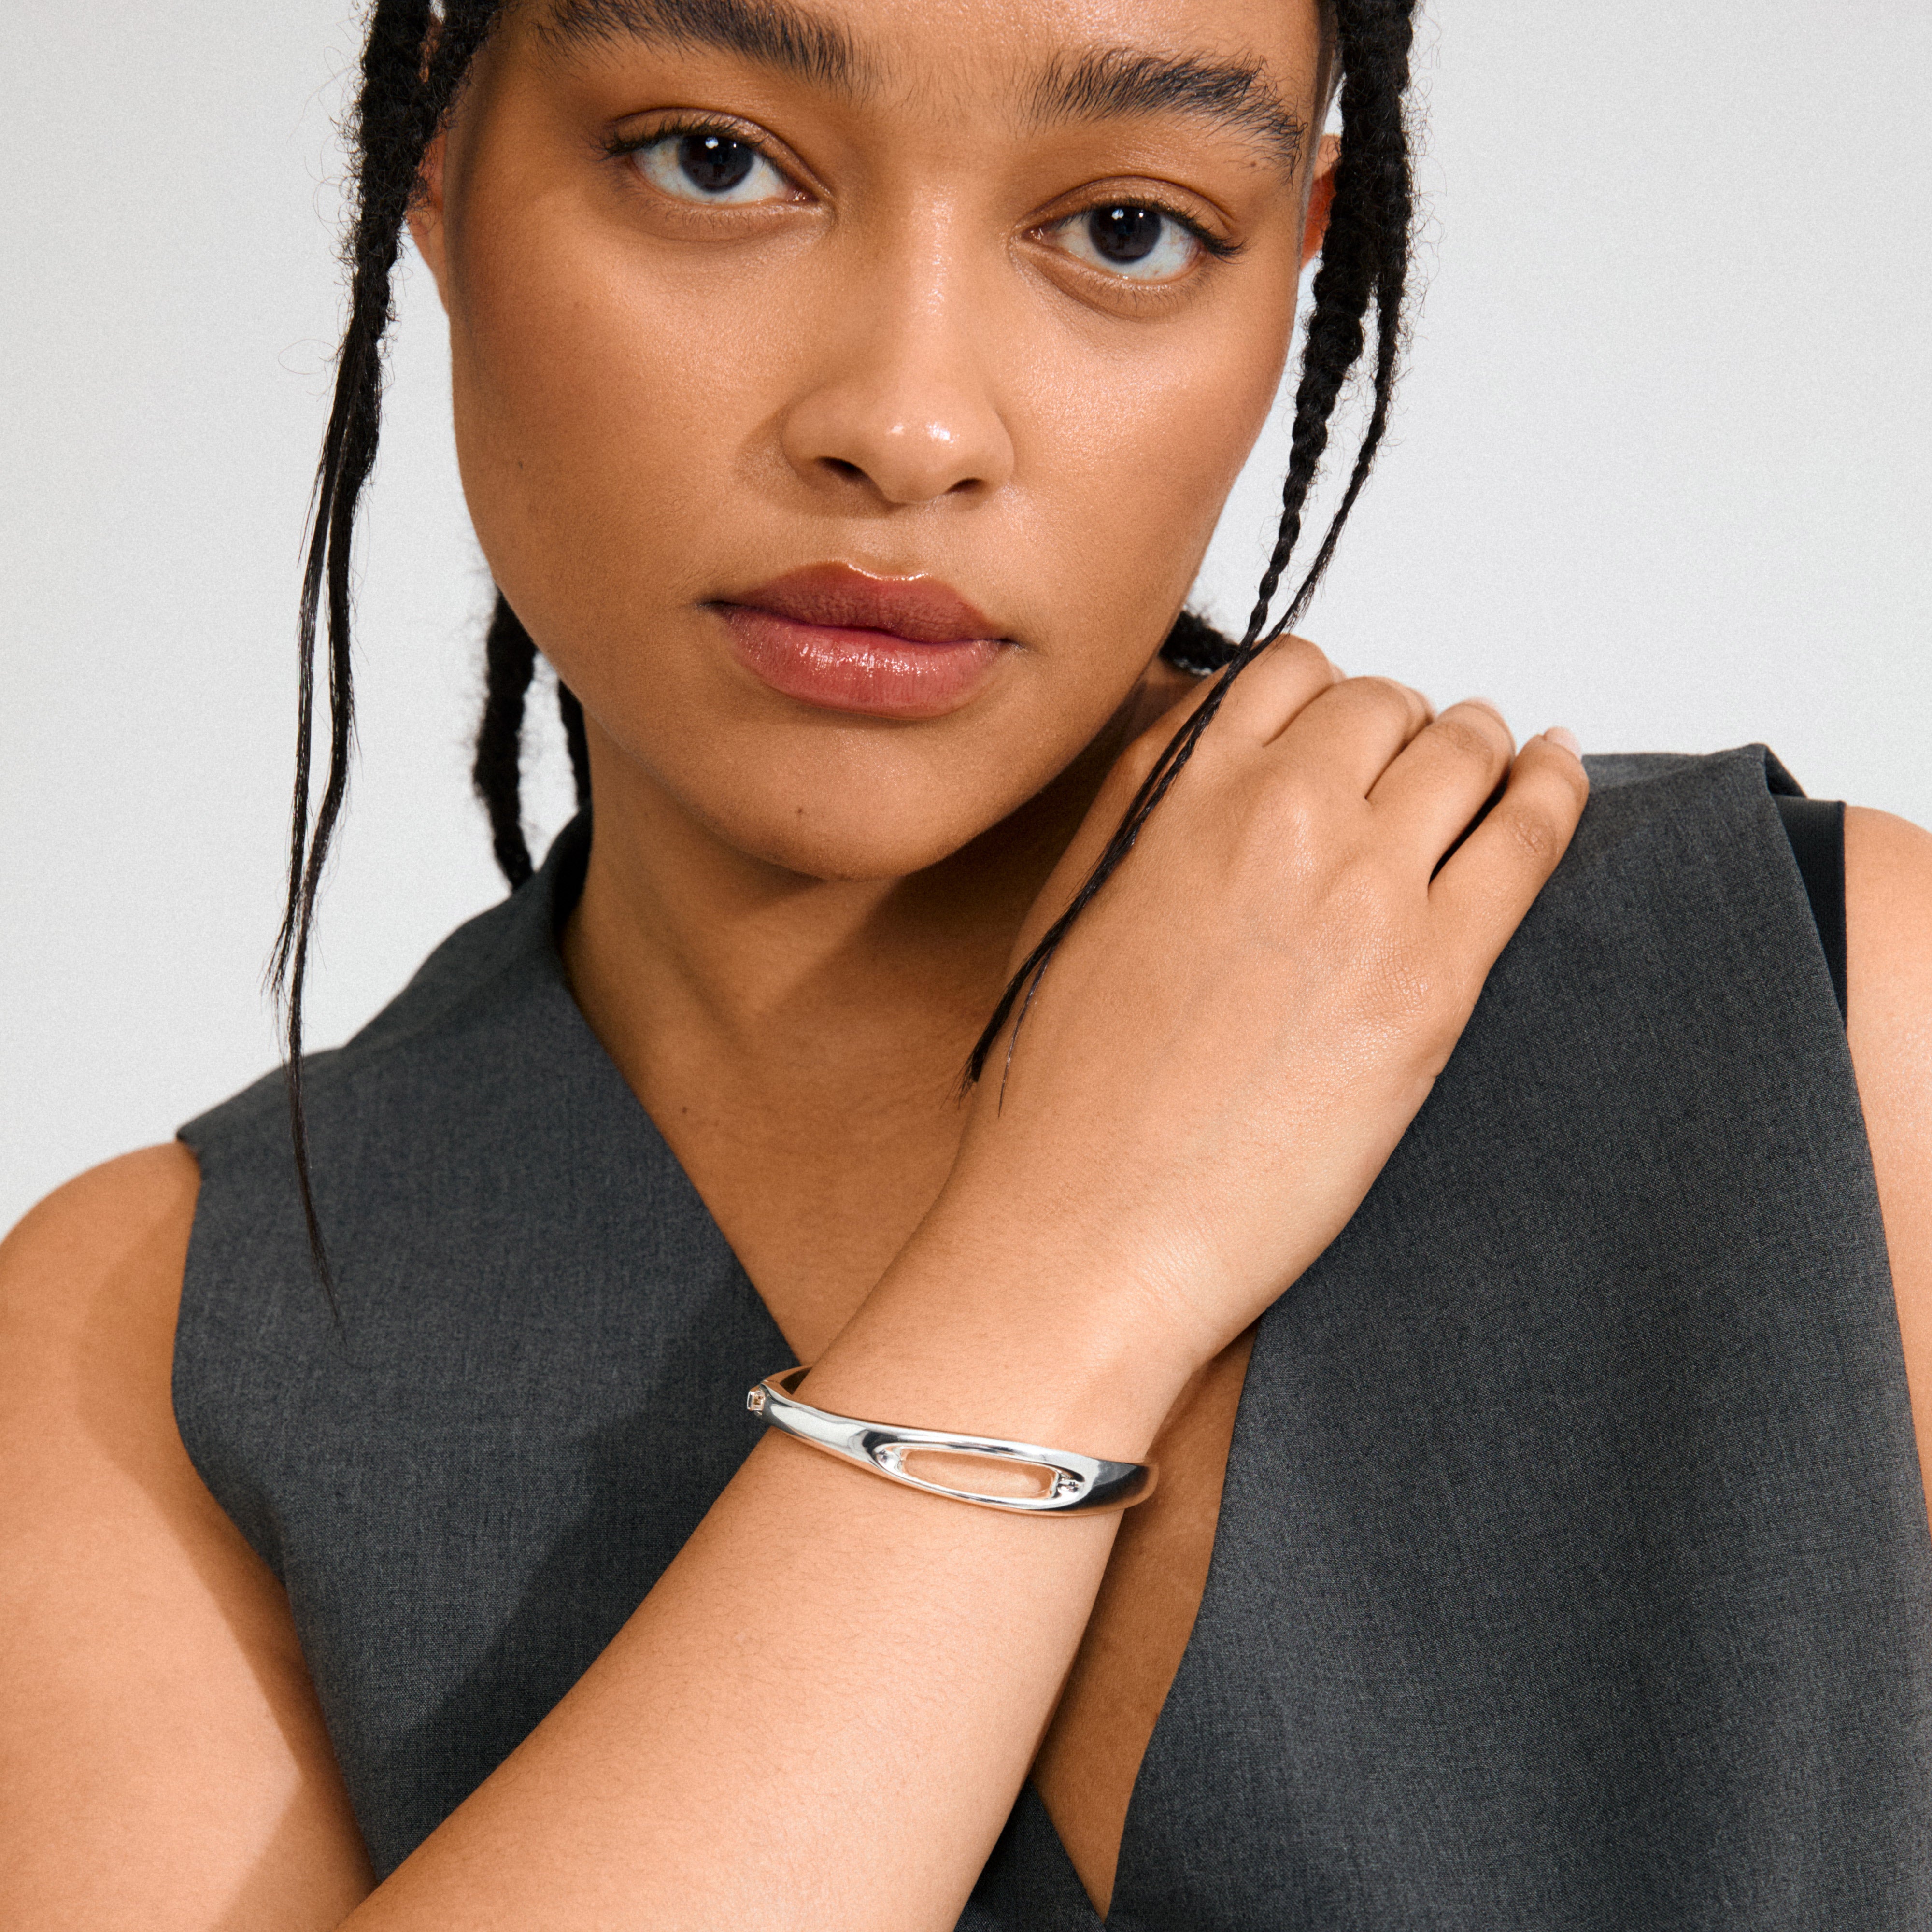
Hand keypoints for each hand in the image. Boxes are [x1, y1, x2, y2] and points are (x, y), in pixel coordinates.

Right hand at [942, 636, 1588, 1380]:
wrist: (1088, 1225)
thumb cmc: (1063, 1097)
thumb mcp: (1073, 905)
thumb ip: (1145, 804)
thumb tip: (1217, 738)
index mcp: (1175, 794)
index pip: (1289, 674)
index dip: (1326, 698)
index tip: (1340, 732)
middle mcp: (1275, 817)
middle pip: (1386, 707)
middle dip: (1403, 727)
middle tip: (1413, 768)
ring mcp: (1362, 892)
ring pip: (1465, 751)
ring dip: (1478, 751)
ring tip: (1492, 770)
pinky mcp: (1432, 981)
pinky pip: (1528, 837)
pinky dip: (1555, 787)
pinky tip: (1559, 775)